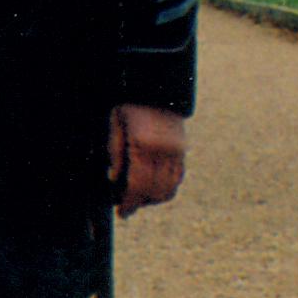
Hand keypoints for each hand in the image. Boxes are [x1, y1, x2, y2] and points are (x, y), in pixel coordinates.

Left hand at [108, 102, 187, 216]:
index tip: (122, 213)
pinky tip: (154, 187)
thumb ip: (115, 152)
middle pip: (155, 190)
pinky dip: (167, 187)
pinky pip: (178, 177)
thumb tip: (114, 180)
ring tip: (139, 198)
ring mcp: (176, 150)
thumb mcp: (115, 123)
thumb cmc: (129, 102)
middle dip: (141, 203)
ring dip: (155, 198)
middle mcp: (164, 150)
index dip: (130, 202)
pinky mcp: (182, 149)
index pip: (138, 184)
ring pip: (170, 187)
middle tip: (127, 208)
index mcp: (144, 143)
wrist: (156, 84)